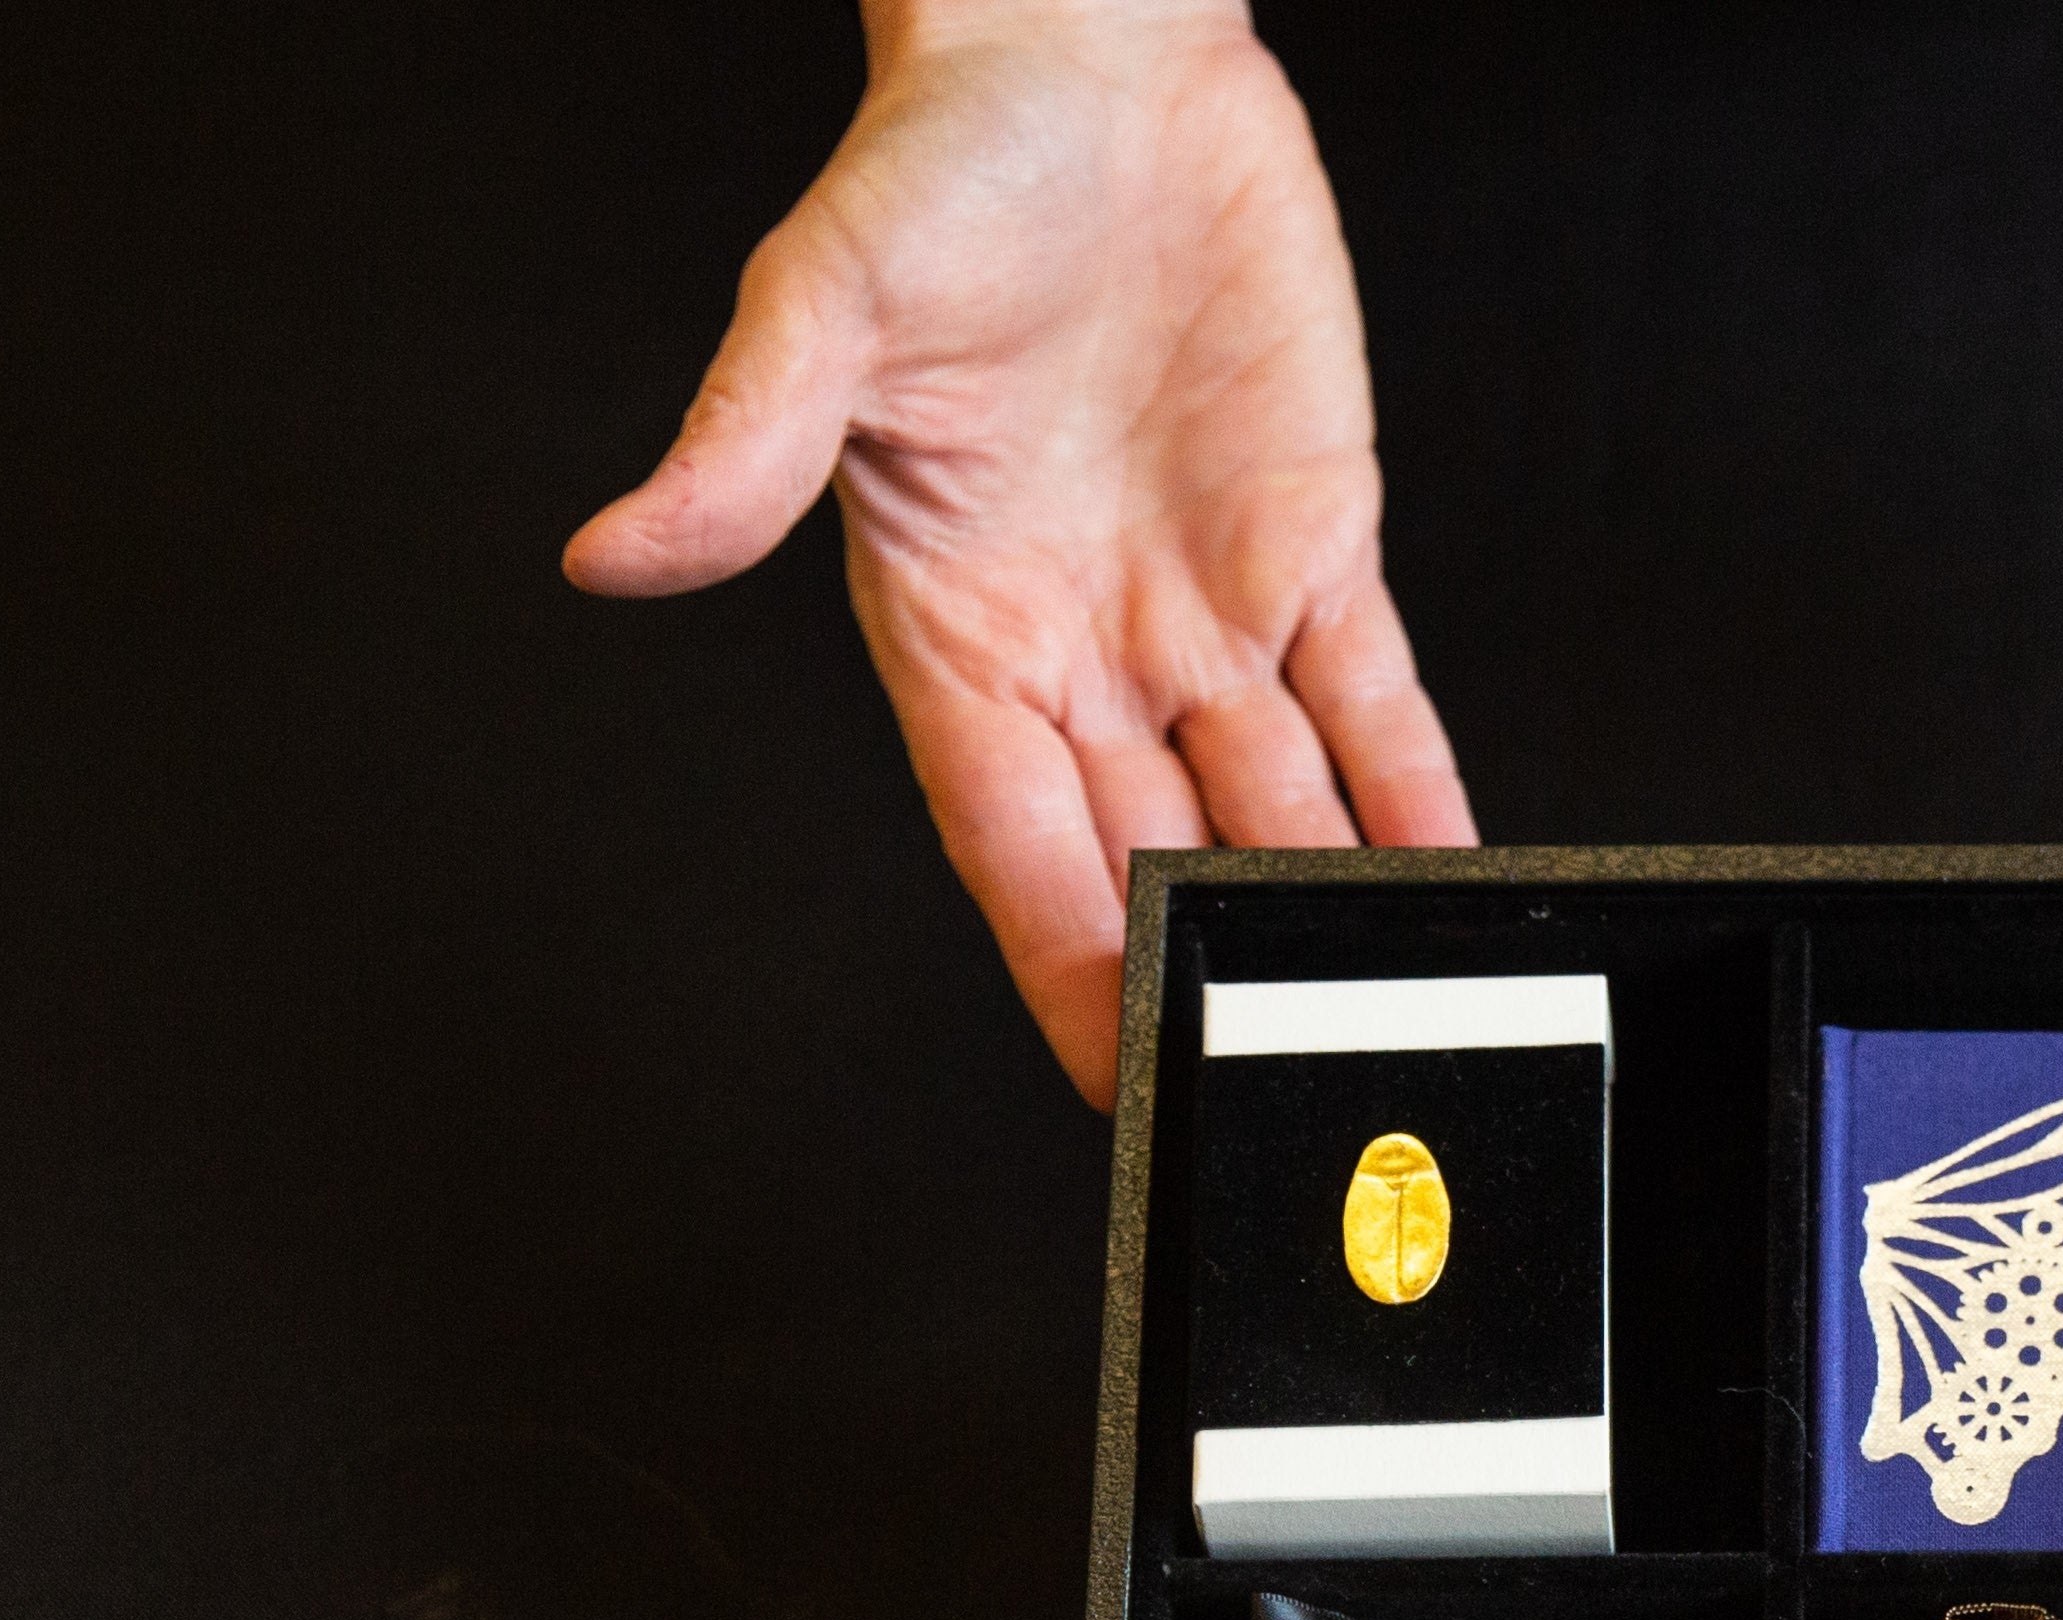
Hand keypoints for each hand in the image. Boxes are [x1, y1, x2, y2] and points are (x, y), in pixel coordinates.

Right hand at [566, 0, 1473, 1105]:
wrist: (1087, 58)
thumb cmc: (938, 165)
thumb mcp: (823, 304)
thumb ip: (740, 448)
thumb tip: (617, 553)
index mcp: (956, 623)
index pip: (1015, 837)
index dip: (1068, 959)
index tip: (1110, 1074)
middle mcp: (1084, 643)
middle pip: (1152, 848)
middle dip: (1204, 964)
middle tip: (1263, 1066)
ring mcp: (1204, 606)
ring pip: (1274, 800)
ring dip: (1319, 904)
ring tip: (1372, 1005)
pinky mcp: (1310, 544)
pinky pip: (1372, 701)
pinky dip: (1410, 789)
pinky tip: (1445, 873)